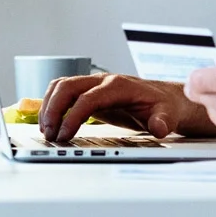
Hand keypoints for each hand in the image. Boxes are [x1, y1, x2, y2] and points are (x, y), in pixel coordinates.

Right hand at [39, 73, 211, 141]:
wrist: (166, 99)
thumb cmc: (164, 106)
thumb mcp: (168, 115)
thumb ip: (163, 121)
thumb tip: (158, 128)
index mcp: (118, 86)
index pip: (87, 98)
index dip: (73, 116)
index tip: (64, 135)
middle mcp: (103, 81)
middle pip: (67, 87)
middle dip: (53, 109)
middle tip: (49, 134)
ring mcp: (94, 85)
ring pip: (61, 87)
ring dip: (49, 107)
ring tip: (47, 131)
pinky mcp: (89, 93)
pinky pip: (64, 93)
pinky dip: (53, 105)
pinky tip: (51, 123)